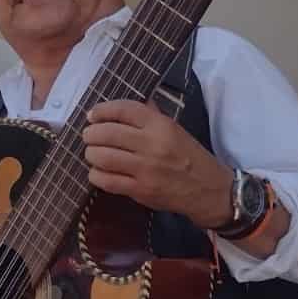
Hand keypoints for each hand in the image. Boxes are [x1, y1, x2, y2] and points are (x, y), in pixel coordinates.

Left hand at [83, 100, 233, 228]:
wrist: (208, 189)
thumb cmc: (189, 156)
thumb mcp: (175, 129)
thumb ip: (150, 117)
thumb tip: (123, 108)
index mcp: (161, 125)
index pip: (124, 110)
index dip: (102, 110)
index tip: (92, 115)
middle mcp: (152, 144)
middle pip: (107, 133)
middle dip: (91, 134)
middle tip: (89, 136)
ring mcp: (145, 169)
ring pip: (102, 157)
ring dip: (91, 154)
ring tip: (93, 154)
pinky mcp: (140, 190)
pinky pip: (107, 181)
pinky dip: (96, 175)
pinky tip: (98, 172)